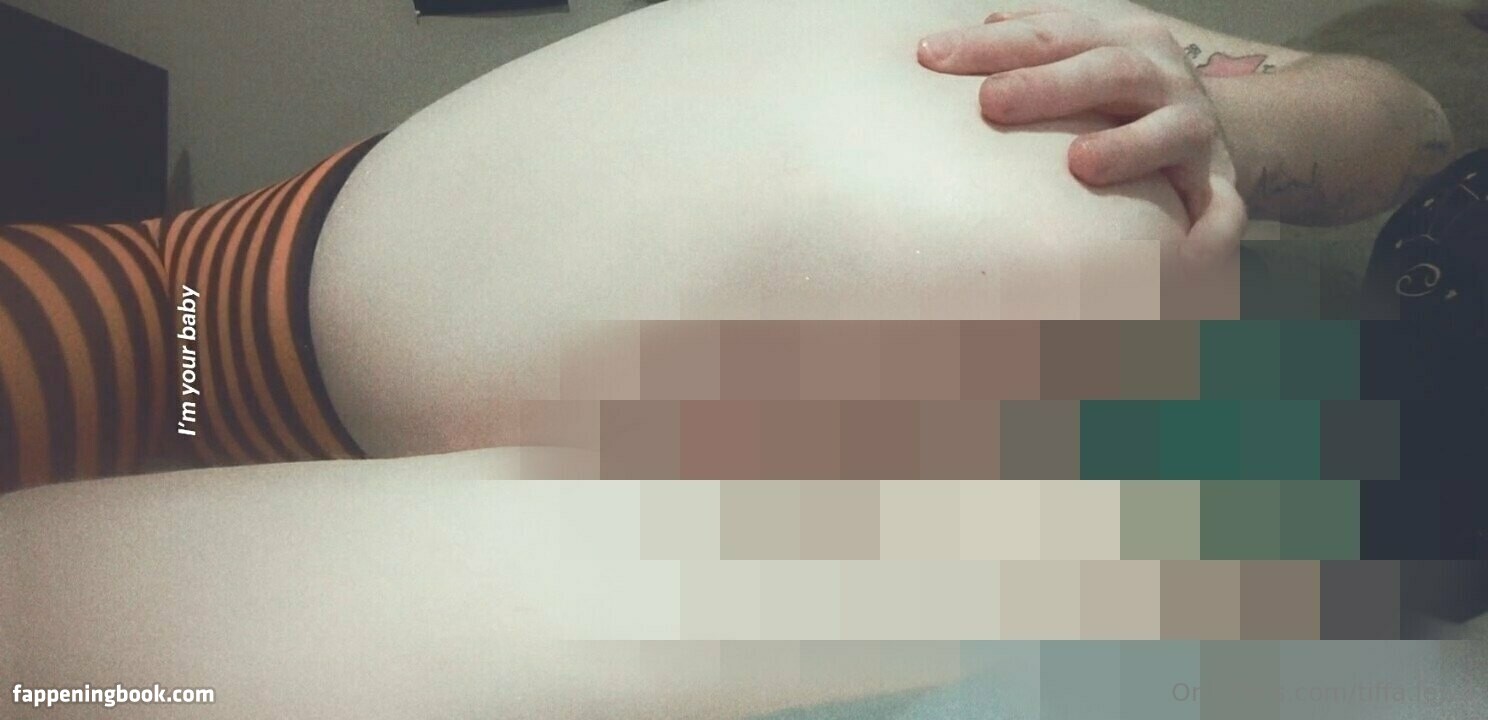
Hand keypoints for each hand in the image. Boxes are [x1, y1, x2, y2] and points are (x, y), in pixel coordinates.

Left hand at [918, 4, 1246, 268]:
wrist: (1210, 126)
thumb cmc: (1118, 92)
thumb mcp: (1081, 51)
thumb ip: (1028, 42)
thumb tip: (950, 43)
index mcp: (1120, 38)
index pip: (1051, 34)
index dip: (993, 43)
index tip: (929, 57)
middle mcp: (1161, 77)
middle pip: (1107, 70)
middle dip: (1049, 86)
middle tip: (991, 101)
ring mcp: (1195, 130)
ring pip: (1171, 132)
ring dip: (1128, 146)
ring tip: (1080, 164)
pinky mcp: (1219, 185)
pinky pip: (1222, 212)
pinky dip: (1209, 235)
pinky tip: (1182, 262)